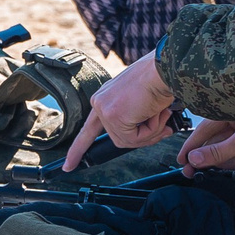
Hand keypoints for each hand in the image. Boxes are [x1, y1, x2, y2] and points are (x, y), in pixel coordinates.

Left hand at [62, 51, 176, 173]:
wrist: (165, 69)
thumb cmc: (160, 80)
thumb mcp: (142, 103)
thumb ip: (138, 121)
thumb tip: (151, 137)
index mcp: (105, 98)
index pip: (88, 129)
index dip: (78, 149)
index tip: (68, 166)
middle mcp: (100, 102)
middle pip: (119, 139)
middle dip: (145, 137)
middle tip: (164, 125)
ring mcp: (104, 109)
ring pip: (128, 141)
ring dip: (152, 132)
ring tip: (160, 113)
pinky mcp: (113, 115)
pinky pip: (135, 139)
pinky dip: (152, 130)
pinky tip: (155, 113)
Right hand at [181, 119, 234, 176]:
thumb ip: (219, 151)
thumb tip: (195, 158)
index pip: (208, 129)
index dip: (193, 144)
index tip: (182, 158)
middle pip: (216, 144)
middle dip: (202, 158)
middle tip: (188, 172)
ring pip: (227, 157)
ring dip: (215, 167)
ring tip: (200, 177)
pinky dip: (231, 173)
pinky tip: (221, 179)